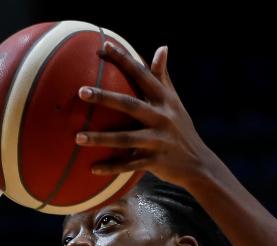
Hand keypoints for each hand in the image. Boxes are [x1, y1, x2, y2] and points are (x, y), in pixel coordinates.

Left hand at [74, 43, 214, 187]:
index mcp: (165, 100)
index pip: (143, 75)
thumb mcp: (175, 102)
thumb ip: (163, 77)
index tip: (104, 46)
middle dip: (105, 97)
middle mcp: (162, 118)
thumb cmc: (181, 128)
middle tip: (81, 91)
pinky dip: (111, 167)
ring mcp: (158, 141)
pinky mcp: (155, 162)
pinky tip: (91, 168)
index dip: (124, 60)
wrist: (199, 164)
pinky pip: (129, 165)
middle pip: (129, 105)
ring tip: (77, 137)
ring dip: (101, 138)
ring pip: (125, 138)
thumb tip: (162, 48)